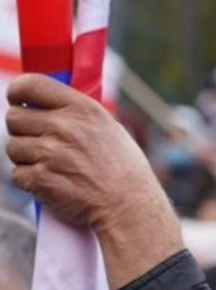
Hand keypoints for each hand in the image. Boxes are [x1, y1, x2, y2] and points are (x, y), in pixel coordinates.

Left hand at [5, 74, 182, 288]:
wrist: (128, 204)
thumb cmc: (123, 167)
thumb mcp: (108, 127)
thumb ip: (76, 114)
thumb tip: (46, 106)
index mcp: (81, 109)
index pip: (30, 85)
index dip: (18, 92)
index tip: (18, 100)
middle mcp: (63, 127)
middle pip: (13, 118)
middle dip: (22, 129)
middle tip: (39, 140)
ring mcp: (50, 154)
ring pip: (13, 148)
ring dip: (26, 157)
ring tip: (51, 164)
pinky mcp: (40, 179)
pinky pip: (17, 174)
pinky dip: (30, 180)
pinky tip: (52, 181)